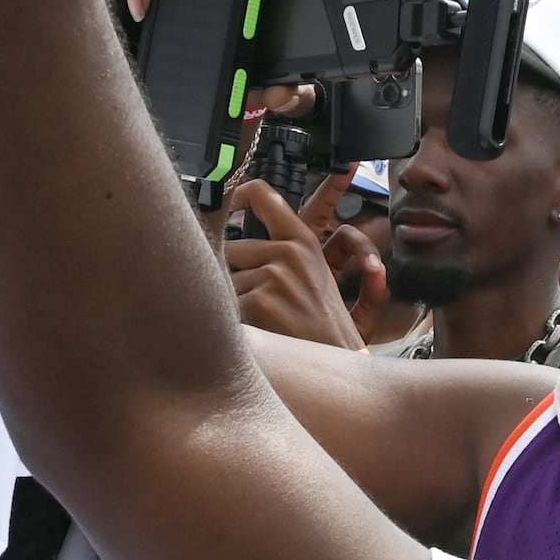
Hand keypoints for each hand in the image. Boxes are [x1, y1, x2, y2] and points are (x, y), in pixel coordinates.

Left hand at [223, 178, 368, 352]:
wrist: (336, 364)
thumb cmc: (326, 326)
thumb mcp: (321, 274)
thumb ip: (291, 247)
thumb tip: (257, 221)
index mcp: (303, 241)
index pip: (263, 196)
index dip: (238, 195)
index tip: (227, 202)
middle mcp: (289, 253)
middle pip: (230, 248)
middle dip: (233, 273)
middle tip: (253, 299)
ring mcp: (273, 276)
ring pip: (224, 278)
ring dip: (232, 299)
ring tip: (260, 319)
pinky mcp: (258, 301)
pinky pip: (224, 302)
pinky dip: (231, 319)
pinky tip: (255, 331)